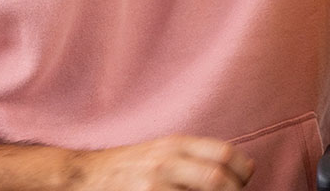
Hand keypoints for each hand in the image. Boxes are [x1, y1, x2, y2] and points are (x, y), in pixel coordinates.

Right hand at [70, 136, 253, 190]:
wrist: (84, 176)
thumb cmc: (129, 167)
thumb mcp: (162, 151)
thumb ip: (197, 156)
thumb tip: (244, 168)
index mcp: (176, 144)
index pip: (224, 153)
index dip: (241, 171)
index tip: (244, 181)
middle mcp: (167, 161)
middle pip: (218, 179)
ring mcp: (154, 184)